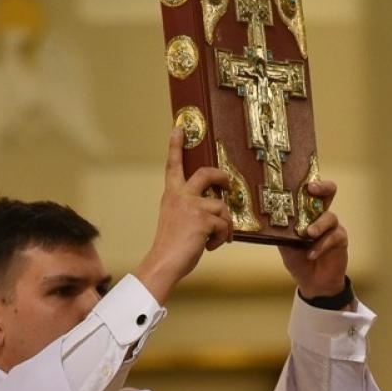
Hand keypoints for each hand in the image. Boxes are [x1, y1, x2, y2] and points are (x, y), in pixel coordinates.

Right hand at [133, 129, 230, 304]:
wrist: (164, 262)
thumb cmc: (170, 247)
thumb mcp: (175, 221)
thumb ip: (189, 210)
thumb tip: (212, 212)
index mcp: (171, 196)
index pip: (172, 165)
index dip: (176, 146)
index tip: (178, 128)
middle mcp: (181, 196)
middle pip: (206, 174)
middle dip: (221, 176)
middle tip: (227, 183)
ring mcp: (193, 206)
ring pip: (222, 207)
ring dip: (224, 225)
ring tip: (216, 239)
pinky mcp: (204, 219)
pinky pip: (224, 225)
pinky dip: (222, 238)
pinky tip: (211, 246)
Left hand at [279, 179, 349, 299]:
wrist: (313, 282)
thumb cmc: (299, 260)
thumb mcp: (285, 246)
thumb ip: (281, 233)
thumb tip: (267, 222)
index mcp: (306, 213)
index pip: (310, 192)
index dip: (310, 183)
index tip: (305, 183)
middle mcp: (320, 215)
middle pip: (329, 192)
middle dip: (323, 187)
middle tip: (312, 190)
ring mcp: (332, 226)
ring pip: (330, 217)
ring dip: (318, 224)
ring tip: (309, 234)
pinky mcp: (340, 239)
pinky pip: (334, 237)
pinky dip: (321, 245)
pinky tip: (312, 254)